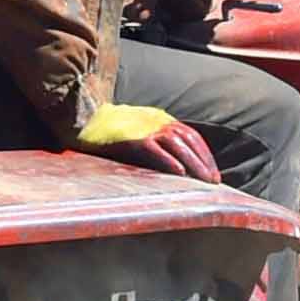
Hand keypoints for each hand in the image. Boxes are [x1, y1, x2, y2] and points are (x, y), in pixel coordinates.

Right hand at [76, 101, 220, 181]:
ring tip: (203, 181)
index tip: (212, 172)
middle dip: (204, 162)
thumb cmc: (110, 130)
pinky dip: (168, 161)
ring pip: (177, 146)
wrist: (85, 118)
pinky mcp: (131, 139)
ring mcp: (145, 129)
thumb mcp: (139, 129)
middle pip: (189, 141)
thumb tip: (173, 163)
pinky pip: (154, 150)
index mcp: (161, 118)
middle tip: (214, 182)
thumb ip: (155, 141)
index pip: (191, 136)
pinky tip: (179, 173)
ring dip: (193, 164)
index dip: (204, 154)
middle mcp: (157, 121)